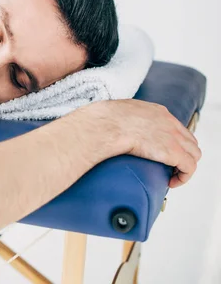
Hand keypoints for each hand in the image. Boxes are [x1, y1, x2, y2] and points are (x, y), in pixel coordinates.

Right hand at [81, 99, 200, 187]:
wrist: (105, 126)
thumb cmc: (103, 122)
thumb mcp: (116, 112)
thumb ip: (122, 119)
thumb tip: (110, 127)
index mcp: (156, 111)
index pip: (175, 127)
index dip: (172, 142)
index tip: (161, 151)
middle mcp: (170, 122)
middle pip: (188, 140)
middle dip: (181, 154)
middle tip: (167, 166)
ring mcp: (174, 137)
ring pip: (193, 154)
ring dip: (183, 166)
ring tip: (170, 176)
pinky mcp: (174, 152)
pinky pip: (189, 168)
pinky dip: (183, 177)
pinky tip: (171, 183)